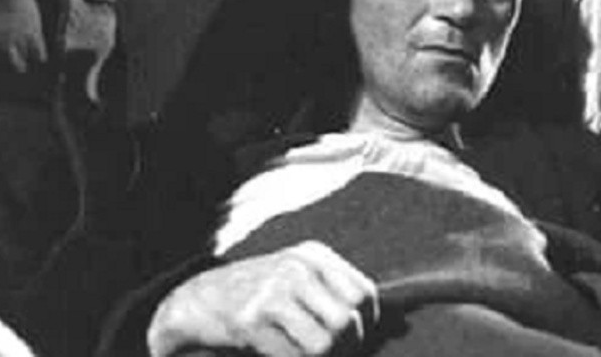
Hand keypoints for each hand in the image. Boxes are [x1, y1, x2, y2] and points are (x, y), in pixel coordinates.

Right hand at [147, 240, 378, 356]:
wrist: (199, 299)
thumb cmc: (262, 292)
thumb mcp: (301, 274)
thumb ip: (340, 291)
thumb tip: (401, 325)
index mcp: (312, 255)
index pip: (363, 293)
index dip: (368, 322)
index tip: (356, 335)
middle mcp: (294, 269)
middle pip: (346, 319)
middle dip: (347, 345)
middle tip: (336, 352)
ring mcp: (271, 294)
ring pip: (324, 343)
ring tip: (308, 353)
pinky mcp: (250, 322)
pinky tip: (285, 355)